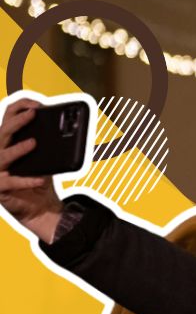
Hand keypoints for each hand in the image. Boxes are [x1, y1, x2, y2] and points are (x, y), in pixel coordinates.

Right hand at [0, 98, 63, 242]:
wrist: (39, 209)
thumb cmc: (40, 182)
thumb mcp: (47, 161)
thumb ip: (52, 147)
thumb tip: (70, 131)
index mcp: (9, 144)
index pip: (8, 119)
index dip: (19, 107)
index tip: (38, 104)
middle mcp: (0, 154)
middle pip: (2, 133)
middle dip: (17, 121)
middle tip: (33, 114)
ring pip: (1, 156)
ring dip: (17, 149)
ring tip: (33, 143)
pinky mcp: (0, 188)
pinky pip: (11, 182)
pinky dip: (27, 180)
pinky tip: (41, 177)